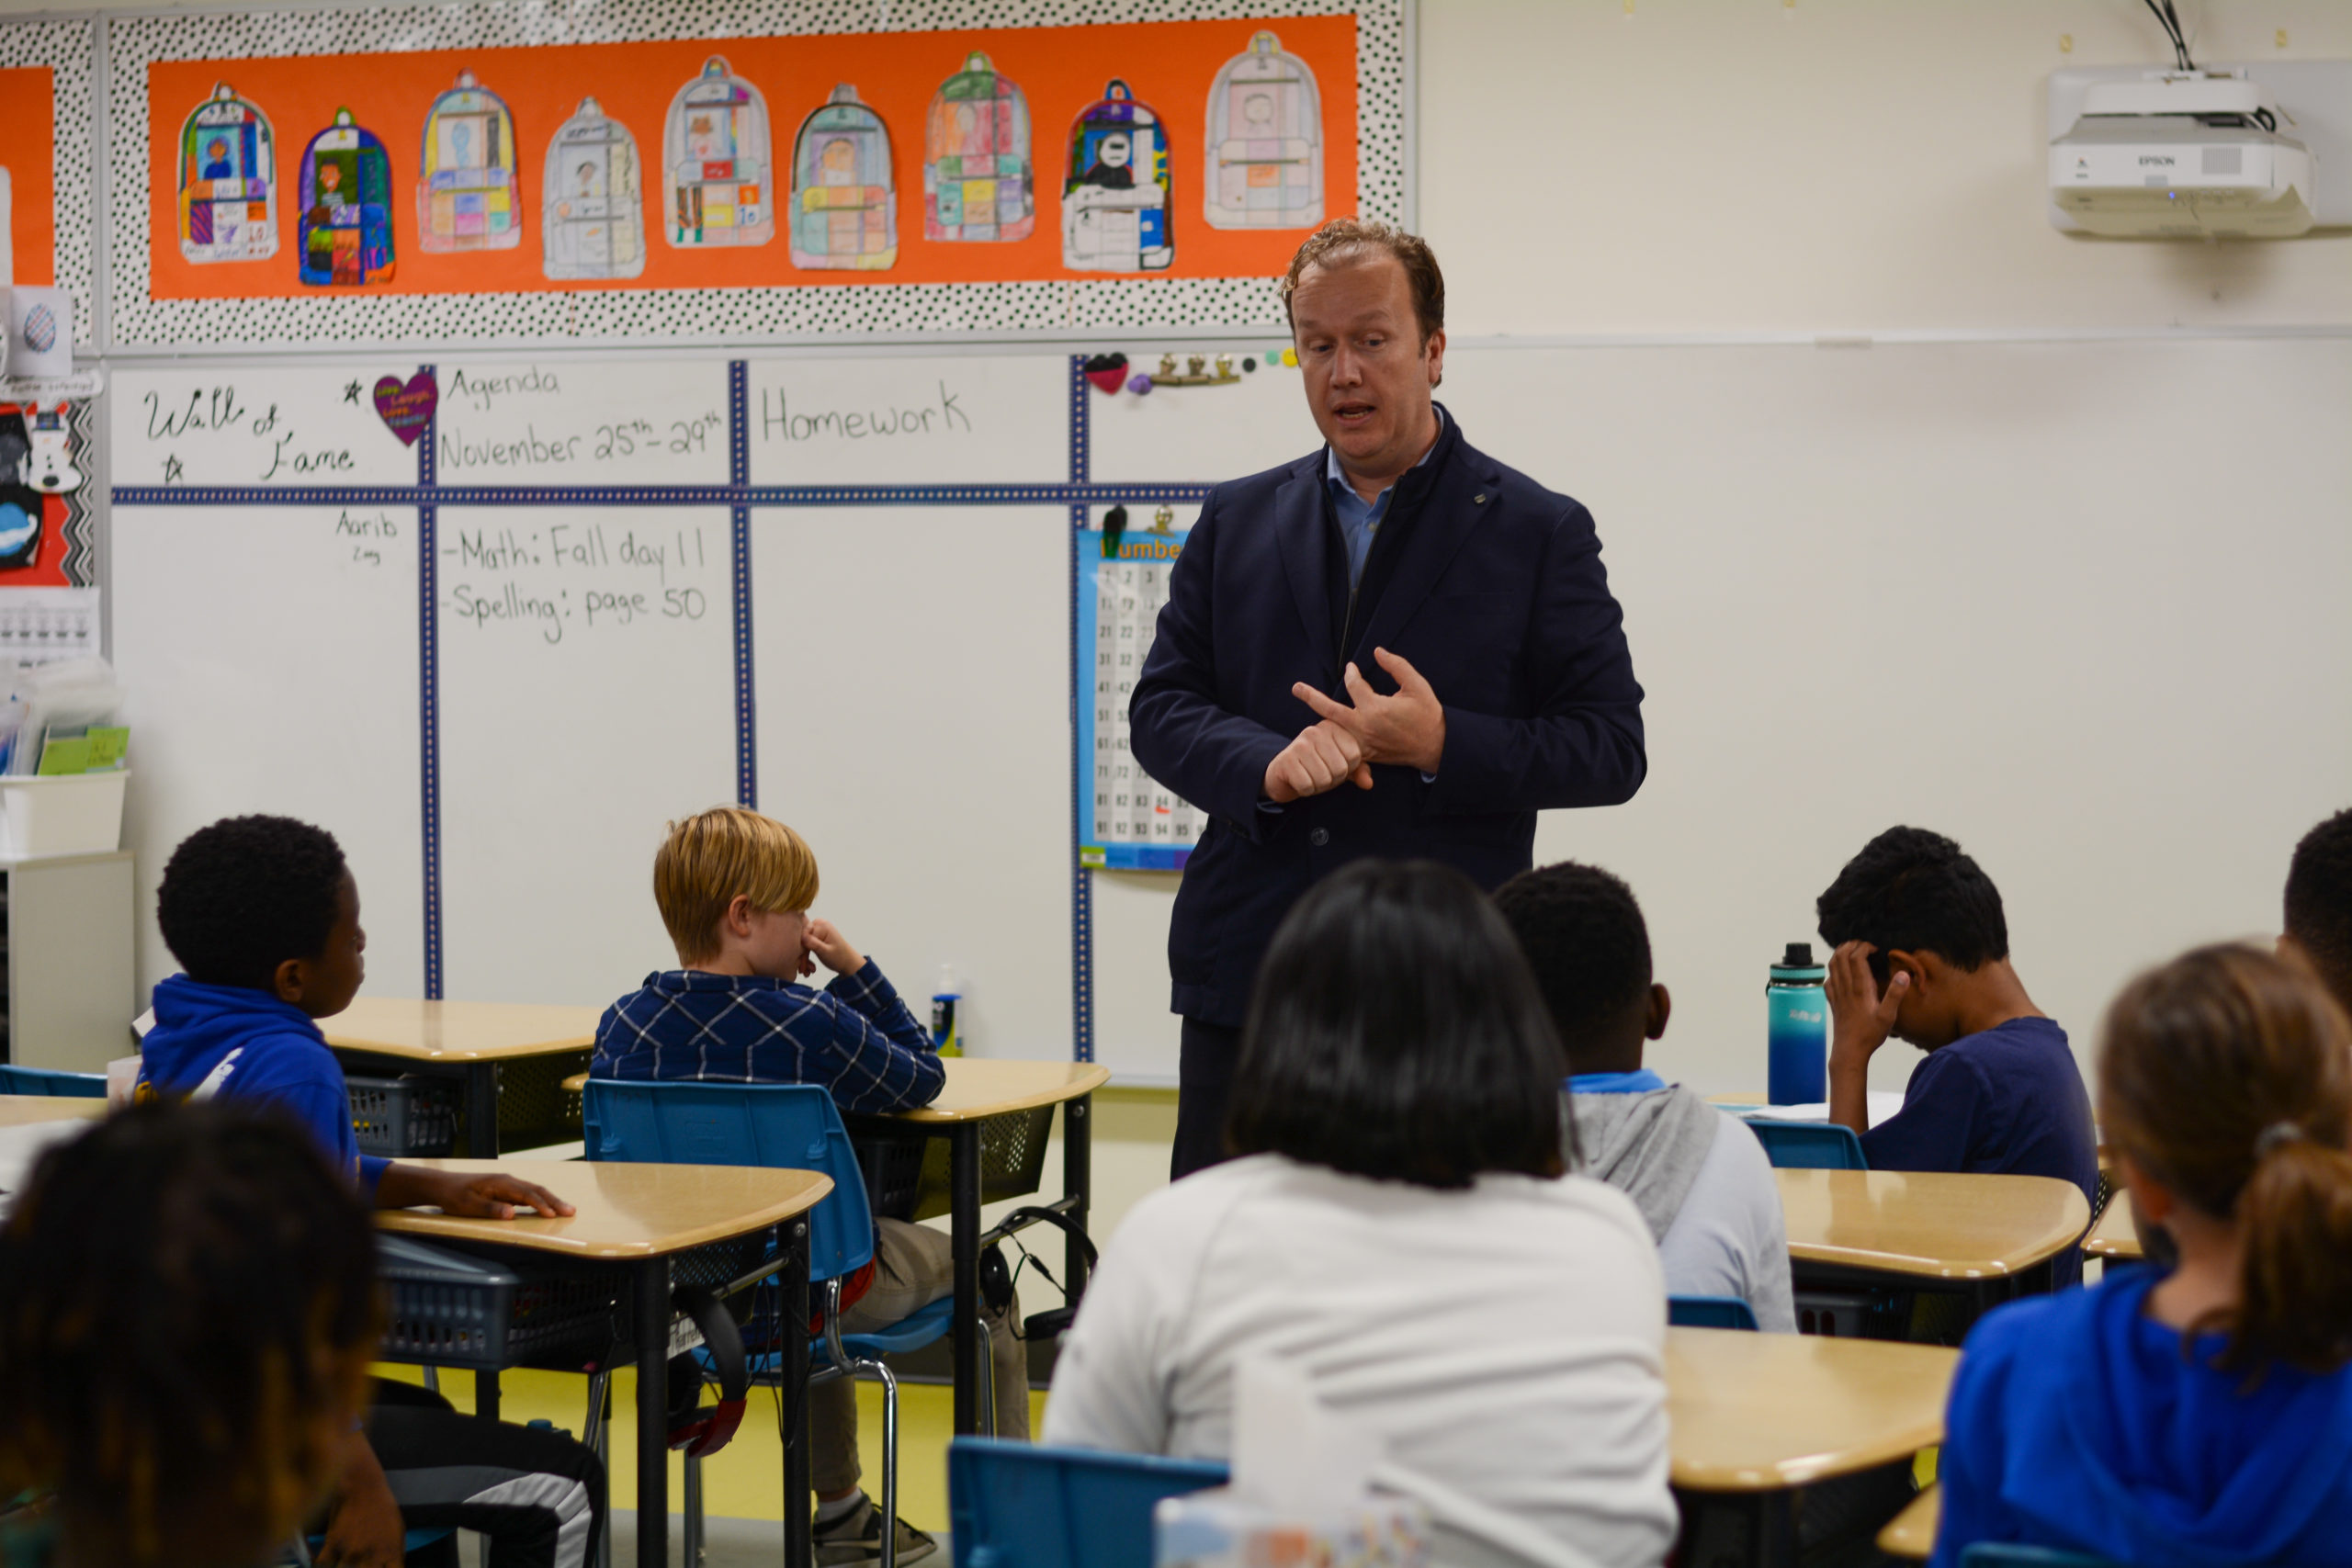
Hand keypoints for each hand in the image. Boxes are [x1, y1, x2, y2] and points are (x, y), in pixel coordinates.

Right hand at [319, 1433, 403, 1567]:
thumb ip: (395, 1554)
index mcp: (391, 1553)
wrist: (363, 1485)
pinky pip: (322, 1565)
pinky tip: (326, 1560)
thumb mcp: (398, 1531)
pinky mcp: (332, 1544)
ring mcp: (350, 1551)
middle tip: (358, 1564)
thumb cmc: (383, 1507)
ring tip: (345, 1561)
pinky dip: (322, 1564)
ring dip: (342, 1567)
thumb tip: (392, 1567)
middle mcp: (371, 1556)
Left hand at [382, 1164, 574, 1219]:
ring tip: (566, 1210)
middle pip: (536, 1190)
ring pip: (534, 1191)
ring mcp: (507, 1184)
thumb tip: (512, 1213)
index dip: (541, 1205)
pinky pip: (527, 1194)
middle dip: (554, 1200)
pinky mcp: (505, 1189)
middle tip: (571, 1211)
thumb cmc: (453, 1196)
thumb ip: (491, 1209)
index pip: (526, 1194)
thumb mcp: (468, 1206)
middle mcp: (508, 1181)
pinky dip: (540, 1200)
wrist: (442, 1185)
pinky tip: (547, 1207)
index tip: (553, 1215)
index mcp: (501, 1183)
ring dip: (550, 1200)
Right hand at [803, 918, 863, 976]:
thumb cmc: (840, 958)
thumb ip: (813, 943)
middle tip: (804, 972)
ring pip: (802, 944)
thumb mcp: (825, 952)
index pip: (803, 936)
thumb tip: (801, 936)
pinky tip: (810, 968)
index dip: (801, 951)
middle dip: (802, 957)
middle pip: (801, 940)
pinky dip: (806, 957)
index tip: (802, 966)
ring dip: (804, 959)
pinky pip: (806, 945)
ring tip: (808, 972)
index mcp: (822, 925)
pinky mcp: (816, 935)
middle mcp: (819, 924)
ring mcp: (817, 929)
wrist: (848, 962)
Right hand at [1263, 720, 1372, 803]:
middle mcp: (1316, 731)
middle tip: (1321, 773)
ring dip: (1319, 786)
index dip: (1348, 769)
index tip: (1335, 764)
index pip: (1355, 756)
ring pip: (1324, 779)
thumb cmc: (1318, 766)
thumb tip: (1368, 784)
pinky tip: (1299, 781)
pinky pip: (1307, 786)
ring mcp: (1299, 744)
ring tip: (1310, 776)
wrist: (1284, 773)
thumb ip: (1359, 771)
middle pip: (1340, 769)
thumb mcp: (1342, 766)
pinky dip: (1305, 790)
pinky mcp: (1286, 759)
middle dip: (1333, 779)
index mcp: (1333, 727)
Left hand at [1291, 648, 1446, 773]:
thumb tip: (1377, 651)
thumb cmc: (1428, 715)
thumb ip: (1397, 666)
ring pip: (1333, 729)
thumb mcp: (1417, 686)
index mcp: (1375, 709)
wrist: (1435, 747)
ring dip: (1319, 718)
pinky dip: (1333, 735)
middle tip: (1296, 688)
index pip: (1354, 685)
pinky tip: (1324, 730)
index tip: (1351, 667)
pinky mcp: (1365, 753)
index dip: (1351, 673)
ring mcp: (1363, 743)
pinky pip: (1343, 744)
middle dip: (1311, 697)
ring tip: (1306, 707)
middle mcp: (1364, 727)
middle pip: (1330, 710)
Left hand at [1826, 940, 1908, 1068]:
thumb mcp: (1888, 1016)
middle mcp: (1845, 988)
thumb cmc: (1870, 1034)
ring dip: (1839, 954)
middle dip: (1850, 945)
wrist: (1850, 1051)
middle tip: (1863, 946)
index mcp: (1860, 988)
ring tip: (1852, 952)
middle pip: (1840, 957)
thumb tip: (1903, 974)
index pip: (1856, 958)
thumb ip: (1895, 995)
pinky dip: (1833, 971)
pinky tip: (1841, 974)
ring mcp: (1837, 994)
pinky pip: (1828, 980)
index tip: (1874, 948)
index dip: (1863, 947)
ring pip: (1831, 966)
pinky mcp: (1833, 1002)